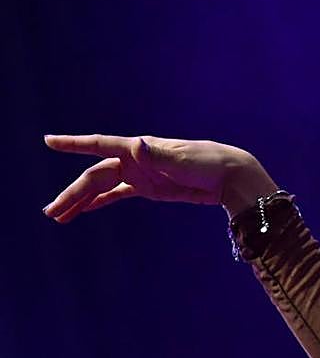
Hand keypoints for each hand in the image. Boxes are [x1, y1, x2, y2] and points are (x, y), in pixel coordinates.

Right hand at [42, 134, 278, 222]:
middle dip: (72, 194)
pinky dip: (101, 201)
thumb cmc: (209, 163)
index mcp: (140, 148)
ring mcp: (141, 174)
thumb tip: (136, 144)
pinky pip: (119, 194)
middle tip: (51, 212)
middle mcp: (135, 159)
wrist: (231, 175)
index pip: (100, 145)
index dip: (74, 144)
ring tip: (60, 215)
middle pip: (95, 176)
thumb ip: (158, 155)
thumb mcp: (184, 160)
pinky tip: (85, 210)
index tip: (49, 142)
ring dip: (82, 200)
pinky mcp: (151, 188)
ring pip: (103, 188)